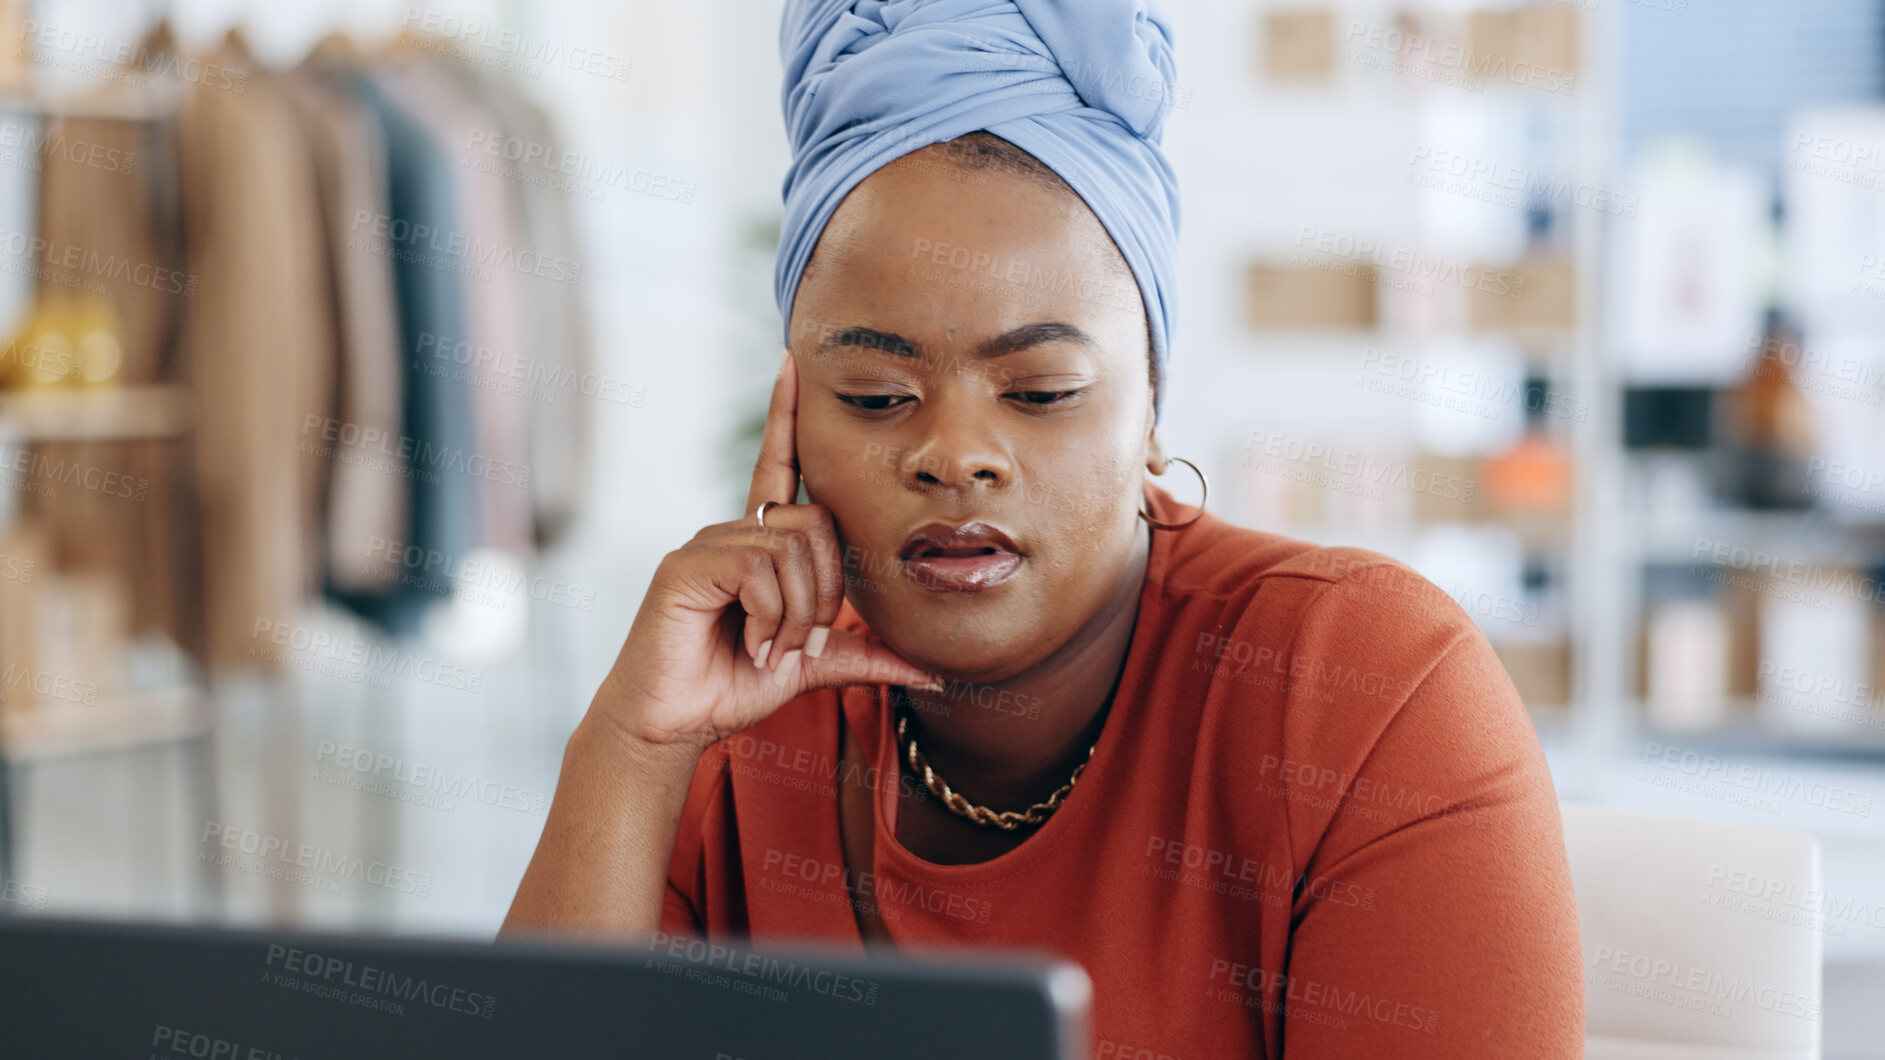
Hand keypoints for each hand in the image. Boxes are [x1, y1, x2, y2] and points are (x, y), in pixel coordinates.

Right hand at [591, 348, 941, 751]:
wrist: (673, 723)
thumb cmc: (732, 685)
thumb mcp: (813, 665)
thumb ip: (869, 655)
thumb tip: (938, 670)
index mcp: (761, 543)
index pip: (780, 464)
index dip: (786, 414)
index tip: (793, 359)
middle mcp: (734, 531)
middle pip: (816, 523)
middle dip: (825, 593)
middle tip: (799, 645)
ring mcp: (707, 543)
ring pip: (792, 548)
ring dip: (798, 613)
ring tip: (772, 649)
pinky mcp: (686, 564)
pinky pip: (759, 568)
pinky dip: (771, 615)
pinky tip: (753, 643)